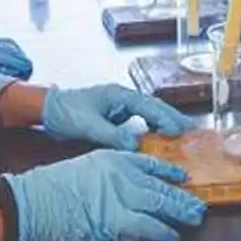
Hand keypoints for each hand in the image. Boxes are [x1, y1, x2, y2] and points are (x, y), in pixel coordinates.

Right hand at [6, 151, 205, 240]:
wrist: (32, 203)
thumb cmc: (50, 187)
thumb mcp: (84, 169)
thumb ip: (108, 176)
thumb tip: (127, 192)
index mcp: (112, 157)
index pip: (149, 162)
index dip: (168, 172)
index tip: (182, 177)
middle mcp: (122, 173)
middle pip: (160, 185)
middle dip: (181, 196)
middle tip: (198, 203)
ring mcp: (122, 195)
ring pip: (161, 203)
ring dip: (179, 212)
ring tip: (193, 218)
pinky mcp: (118, 220)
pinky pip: (149, 227)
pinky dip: (162, 232)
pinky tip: (171, 236)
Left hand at [42, 84, 191, 150]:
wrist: (48, 111)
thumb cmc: (66, 112)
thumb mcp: (88, 124)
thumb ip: (111, 134)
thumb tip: (134, 144)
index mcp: (118, 95)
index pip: (147, 106)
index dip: (164, 118)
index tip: (178, 130)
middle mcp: (122, 99)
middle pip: (153, 107)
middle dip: (172, 117)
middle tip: (191, 130)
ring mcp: (119, 107)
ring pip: (148, 113)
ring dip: (164, 123)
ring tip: (181, 134)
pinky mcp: (115, 116)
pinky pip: (139, 122)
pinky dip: (151, 129)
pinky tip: (157, 139)